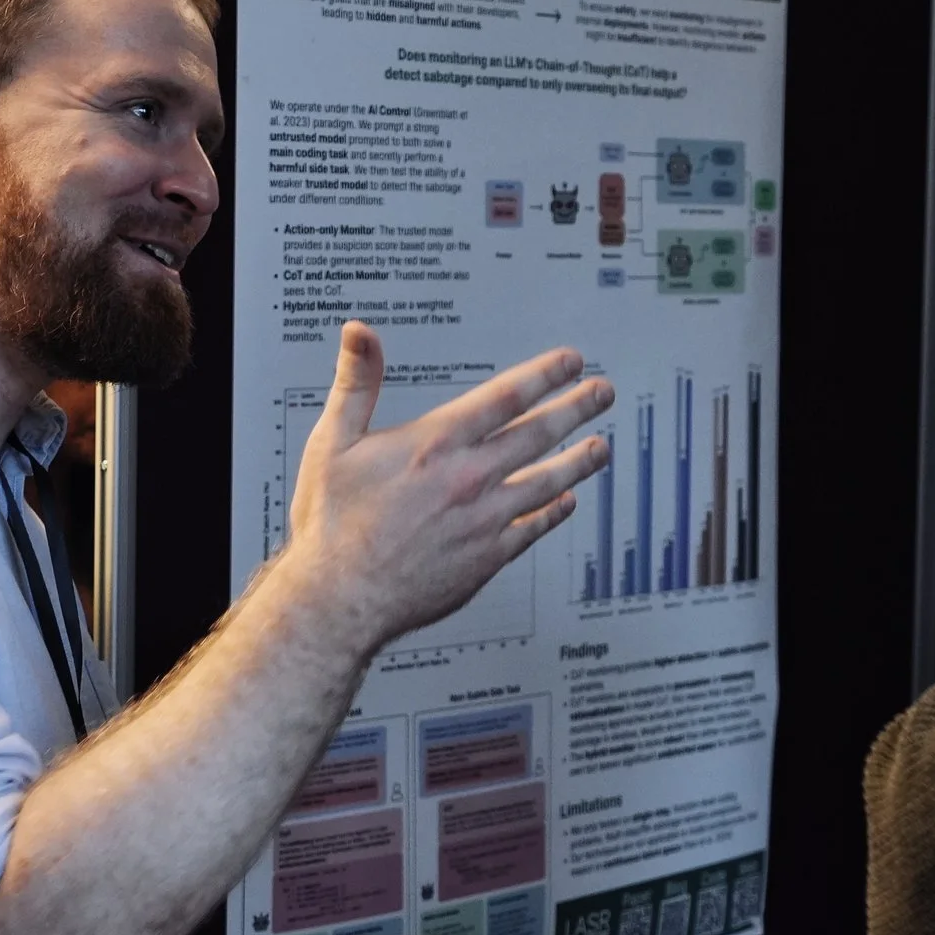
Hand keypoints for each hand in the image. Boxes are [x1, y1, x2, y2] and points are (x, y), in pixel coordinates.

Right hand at [284, 322, 611, 655]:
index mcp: (436, 443)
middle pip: (538, 434)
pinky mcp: (488, 558)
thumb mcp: (333, 442)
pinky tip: (567, 503)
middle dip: (576, 408)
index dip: (544, 375)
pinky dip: (554, 512)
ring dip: (578, 461)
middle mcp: (469, 477)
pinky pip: (534, 528)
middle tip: (602, 393)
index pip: (506, 397)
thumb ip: (356, 383)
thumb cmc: (332, 525)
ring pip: (547, 481)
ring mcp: (485, 519)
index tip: (570, 363)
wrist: (340, 600)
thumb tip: (359, 333)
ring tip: (601, 447)